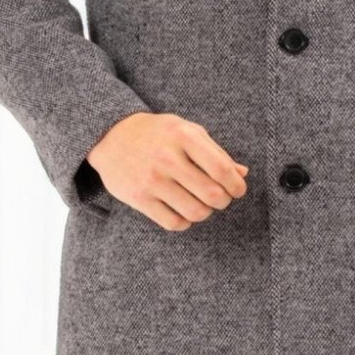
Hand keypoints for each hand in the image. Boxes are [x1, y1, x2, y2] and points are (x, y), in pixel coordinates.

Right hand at [85, 111, 249, 230]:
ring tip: (202, 204)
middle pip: (212, 194)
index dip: (236, 185)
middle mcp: (168, 158)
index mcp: (184, 137)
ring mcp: (152, 180)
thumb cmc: (158, 133)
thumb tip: (242, 173)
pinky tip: (184, 211)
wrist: (111, 135)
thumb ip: (215, 152)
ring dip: (205, 212)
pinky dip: (185, 221)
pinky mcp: (139, 198)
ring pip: (195, 212)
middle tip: (221, 198)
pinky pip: (173, 223)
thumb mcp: (187, 131)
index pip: (221, 169)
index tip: (237, 190)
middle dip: (223, 201)